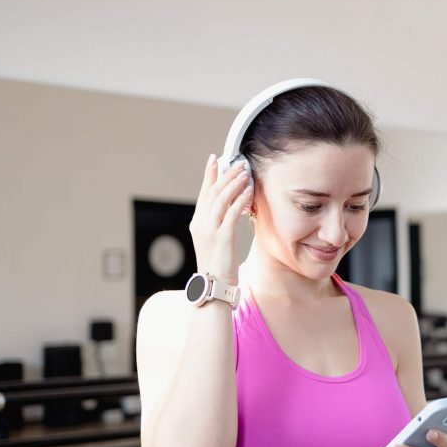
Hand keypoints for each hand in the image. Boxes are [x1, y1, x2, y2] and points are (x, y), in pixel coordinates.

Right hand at [188, 154, 253, 284]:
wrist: (214, 286)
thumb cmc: (218, 266)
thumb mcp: (216, 241)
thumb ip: (220, 223)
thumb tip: (232, 207)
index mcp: (198, 223)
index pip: (204, 193)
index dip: (210, 175)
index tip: (215, 159)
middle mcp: (201, 223)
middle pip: (212, 192)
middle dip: (225, 174)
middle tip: (237, 162)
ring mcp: (210, 230)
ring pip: (220, 199)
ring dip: (233, 183)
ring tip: (244, 172)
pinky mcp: (222, 238)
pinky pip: (231, 213)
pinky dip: (240, 199)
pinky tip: (248, 191)